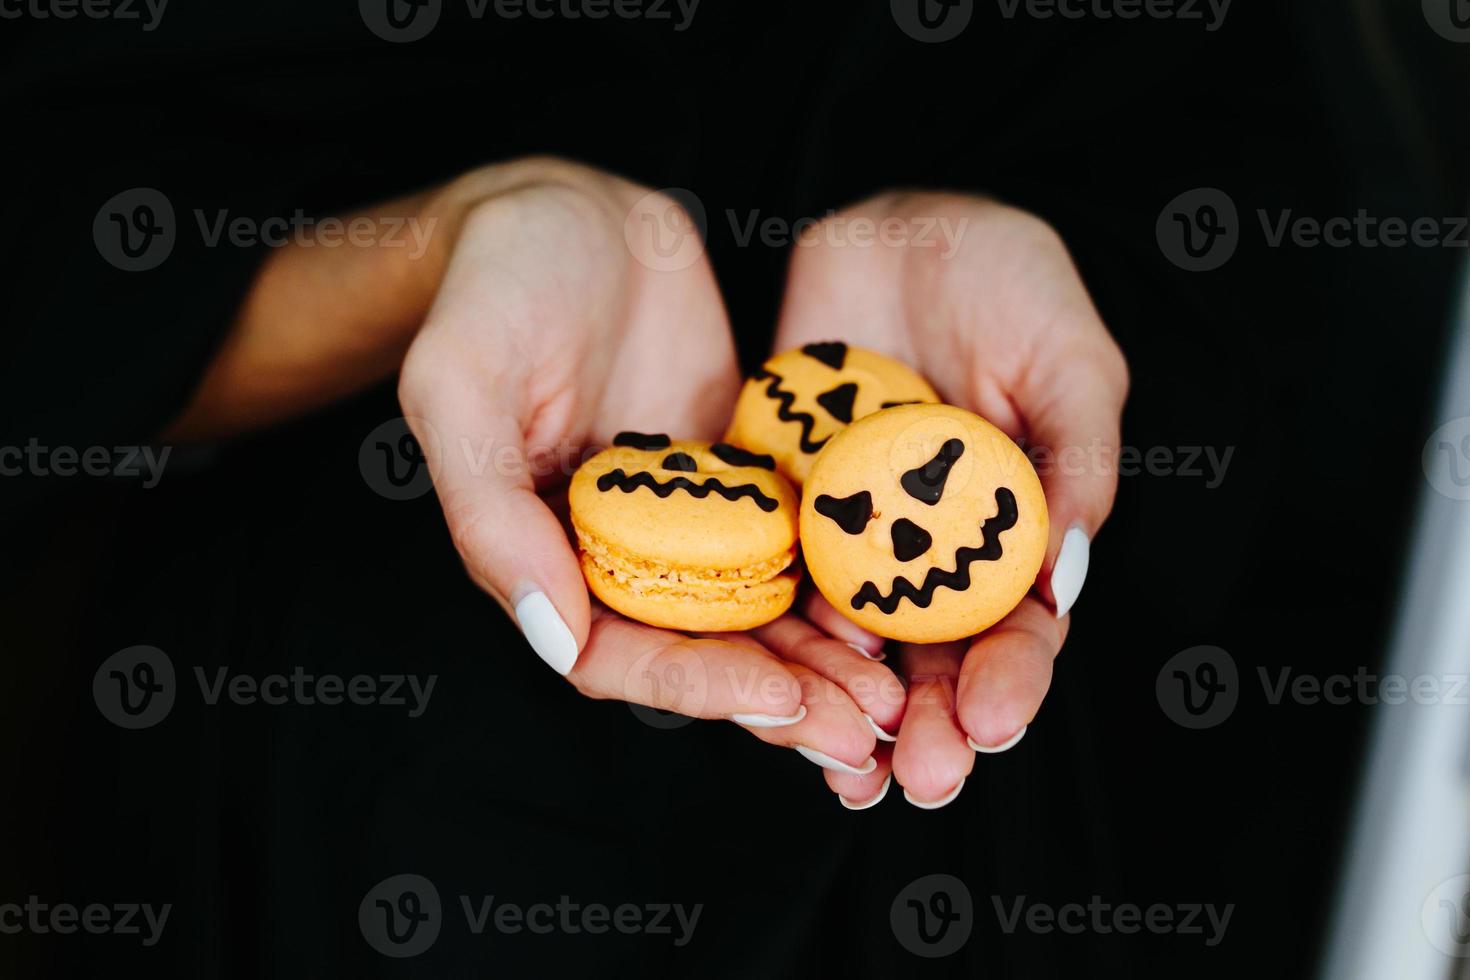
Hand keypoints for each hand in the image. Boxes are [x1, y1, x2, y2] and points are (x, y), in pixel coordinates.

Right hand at [397, 158, 894, 769]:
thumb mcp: (461, 383)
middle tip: (866, 730)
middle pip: (699, 653)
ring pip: (754, 614)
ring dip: (818, 663)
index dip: (695, 685)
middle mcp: (615, 551)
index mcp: (542, 552)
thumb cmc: (493, 285)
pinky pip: (791, 544)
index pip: (615, 655)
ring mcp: (684, 518)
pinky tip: (896, 612)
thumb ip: (489, 513)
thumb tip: (551, 636)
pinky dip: (836, 587)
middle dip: (778, 698)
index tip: (777, 697)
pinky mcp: (739, 478)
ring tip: (893, 699)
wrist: (569, 209)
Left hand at [771, 192, 1127, 806]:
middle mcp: (932, 551)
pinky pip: (772, 578)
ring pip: (849, 641)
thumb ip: (1077, 464)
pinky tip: (768, 684)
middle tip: (926, 776)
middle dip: (932, 723)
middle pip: (933, 658)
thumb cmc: (1010, 283)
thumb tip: (1066, 581)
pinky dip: (769, 635)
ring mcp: (855, 533)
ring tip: (846, 768)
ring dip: (849, 708)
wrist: (905, 223)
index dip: (1012, 679)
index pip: (1018, 628)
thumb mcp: (1070, 361)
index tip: (997, 720)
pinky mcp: (784, 505)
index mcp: (1013, 533)